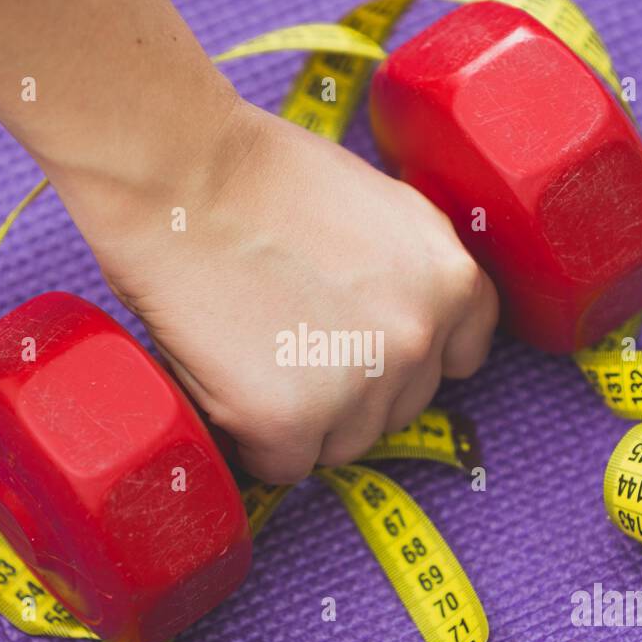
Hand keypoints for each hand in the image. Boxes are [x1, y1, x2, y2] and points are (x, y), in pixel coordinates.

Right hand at [52, 98, 498, 483]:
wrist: (177, 178)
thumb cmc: (257, 177)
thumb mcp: (377, 210)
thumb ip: (406, 273)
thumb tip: (395, 324)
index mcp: (450, 279)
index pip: (463, 356)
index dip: (409, 356)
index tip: (371, 348)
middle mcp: (418, 338)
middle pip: (398, 409)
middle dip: (350, 388)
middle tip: (289, 338)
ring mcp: (358, 386)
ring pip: (342, 444)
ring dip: (301, 418)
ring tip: (253, 352)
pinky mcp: (290, 422)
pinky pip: (283, 464)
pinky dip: (253, 437)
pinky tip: (229, 379)